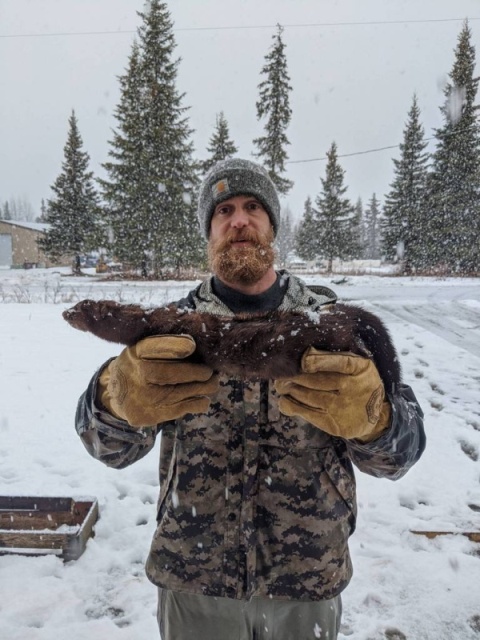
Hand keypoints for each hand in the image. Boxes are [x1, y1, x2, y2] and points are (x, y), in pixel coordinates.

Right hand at [98, 335, 218, 427]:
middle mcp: (133, 375)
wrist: (116, 393)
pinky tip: (204, 399)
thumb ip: (165, 346)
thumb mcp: (144, 350)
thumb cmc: (140, 366)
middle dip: (194, 373)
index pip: (152, 348)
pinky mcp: (146, 415)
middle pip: (166, 374)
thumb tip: (196, 346)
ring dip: (201, 389)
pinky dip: (195, 404)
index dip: (173, 346)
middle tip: (210, 372)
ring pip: (177, 394)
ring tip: (213, 384)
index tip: (192, 345)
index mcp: (135, 353)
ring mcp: (139, 397)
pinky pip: (177, 410)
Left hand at [275, 348, 390, 440]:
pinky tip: (283, 400)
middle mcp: (354, 389)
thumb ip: (335, 358)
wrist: (376, 414)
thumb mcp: (357, 365)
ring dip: (291, 390)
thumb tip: (306, 354)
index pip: (341, 363)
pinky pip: (309, 414)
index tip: (304, 361)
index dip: (321, 361)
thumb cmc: (358, 381)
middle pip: (319, 381)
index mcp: (360, 368)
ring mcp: (344, 408)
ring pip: (310, 397)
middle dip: (295, 377)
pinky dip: (292, 406)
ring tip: (280, 385)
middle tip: (280, 373)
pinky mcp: (335, 425)